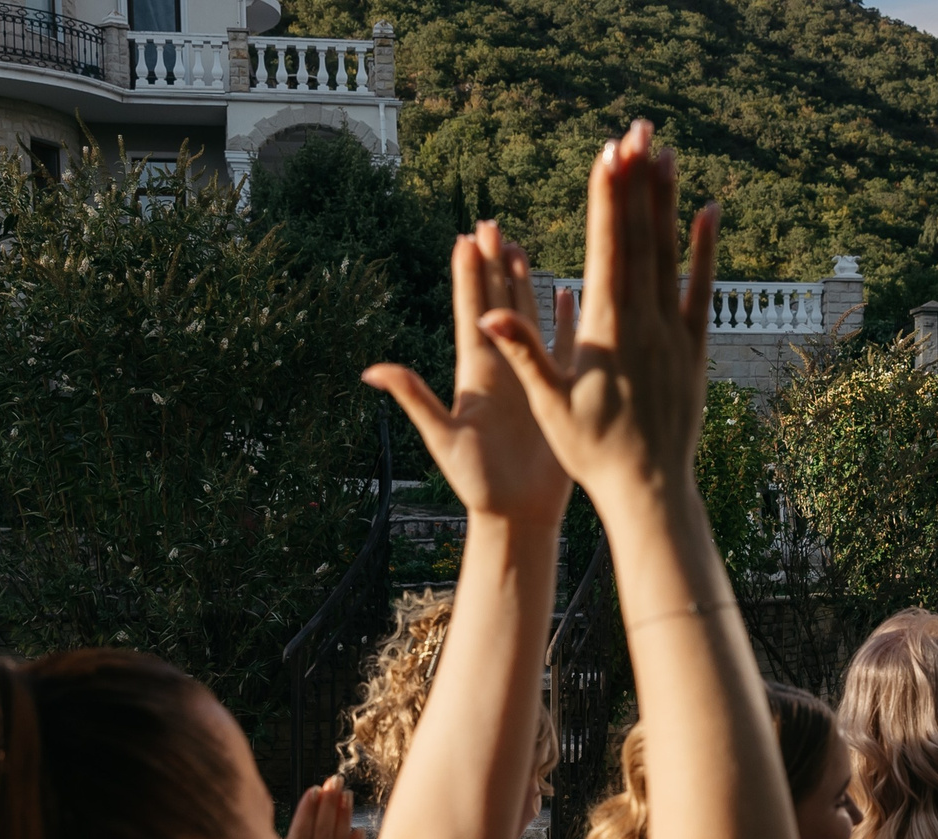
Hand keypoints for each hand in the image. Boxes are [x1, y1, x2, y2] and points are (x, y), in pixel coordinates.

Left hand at [366, 225, 572, 529]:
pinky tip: (567, 295)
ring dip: (522, 283)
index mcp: (475, 375)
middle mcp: (500, 369)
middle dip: (492, 265)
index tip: (464, 238)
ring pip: (525, 319)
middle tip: (490, 224)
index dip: (467, 277)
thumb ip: (413, 398)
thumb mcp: (443, 437)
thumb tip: (371, 370)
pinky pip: (563, 348)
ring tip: (519, 247)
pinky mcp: (553, 394)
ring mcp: (528, 378)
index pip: (470, 314)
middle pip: (495, 306)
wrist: (515, 514)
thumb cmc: (477, 484)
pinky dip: (565, 320)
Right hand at [475, 121, 718, 504]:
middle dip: (636, 183)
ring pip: (671, 255)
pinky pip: (702, 289)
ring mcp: (675, 333)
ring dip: (666, 203)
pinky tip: (708, 212)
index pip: (608, 251)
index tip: (607, 156)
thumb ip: (522, 355)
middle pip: (641, 239)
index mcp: (607, 332)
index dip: (607, 200)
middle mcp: (646, 323)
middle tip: (636, 132)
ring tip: (664, 153)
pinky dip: (705, 250)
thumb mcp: (548, 404)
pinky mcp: (695, 347)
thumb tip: (486, 318)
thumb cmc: (591, 452)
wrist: (649, 490)